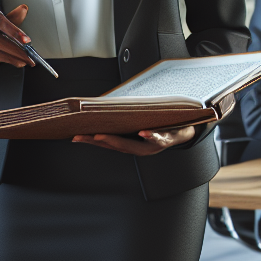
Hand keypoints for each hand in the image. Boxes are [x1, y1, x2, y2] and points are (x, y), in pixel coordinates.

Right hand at [72, 126, 195, 155]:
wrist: (185, 131)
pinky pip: (157, 138)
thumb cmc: (160, 126)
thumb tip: (105, 111)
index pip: (108, 143)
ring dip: (116, 141)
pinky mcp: (166, 140)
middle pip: (116, 146)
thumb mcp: (140, 125)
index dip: (91, 141)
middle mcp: (140, 149)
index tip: (75, 137)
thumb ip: (125, 122)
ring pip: (132, 145)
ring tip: (101, 136)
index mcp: (132, 145)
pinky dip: (150, 136)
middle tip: (82, 136)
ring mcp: (152, 146)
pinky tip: (143, 132)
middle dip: (97, 141)